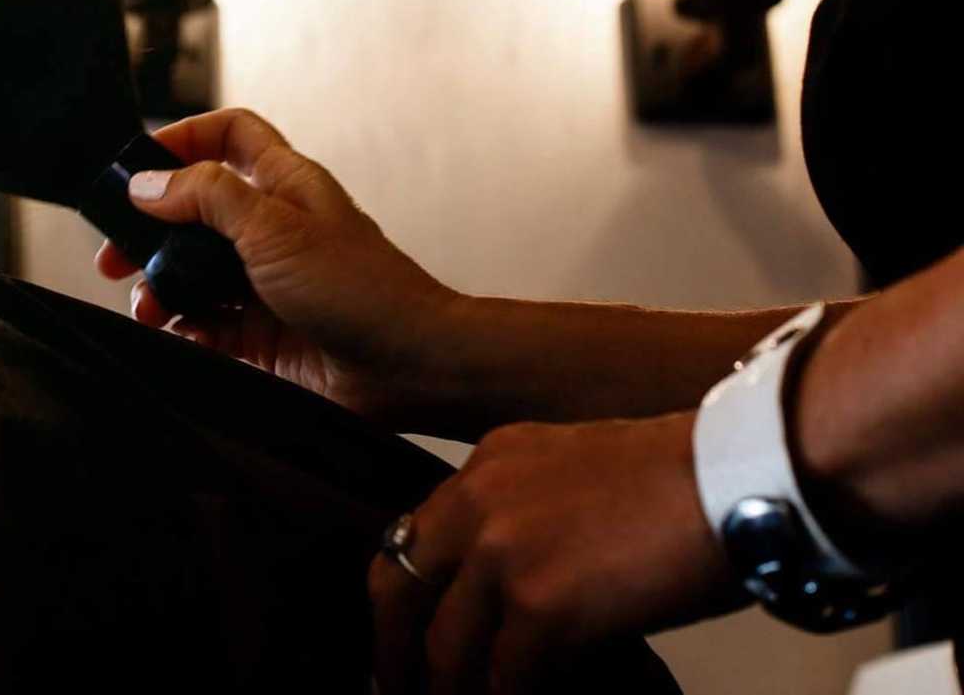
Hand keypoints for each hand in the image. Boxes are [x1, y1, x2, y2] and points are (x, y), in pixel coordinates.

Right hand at [95, 107, 458, 426]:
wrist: (408, 369)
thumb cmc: (362, 290)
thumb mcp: (274, 227)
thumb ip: (206, 197)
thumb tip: (148, 184)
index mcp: (284, 186)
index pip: (229, 136)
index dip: (186, 137)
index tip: (140, 161)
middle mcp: (271, 231)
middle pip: (194, 213)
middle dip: (149, 231)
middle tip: (114, 255)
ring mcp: (265, 285)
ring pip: (192, 275)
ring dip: (160, 288)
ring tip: (148, 308)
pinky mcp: (261, 337)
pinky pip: (205, 327)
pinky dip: (184, 331)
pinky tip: (180, 338)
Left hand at [368, 412, 742, 693]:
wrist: (743, 474)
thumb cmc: (690, 477)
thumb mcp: (578, 472)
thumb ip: (531, 517)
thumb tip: (516, 588)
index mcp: (488, 465)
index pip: (414, 536)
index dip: (403, 597)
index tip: (401, 633)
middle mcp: (480, 501)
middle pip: (399, 588)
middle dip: (394, 650)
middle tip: (398, 688)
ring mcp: (505, 553)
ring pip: (447, 647)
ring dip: (448, 690)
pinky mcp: (542, 606)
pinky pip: (504, 678)